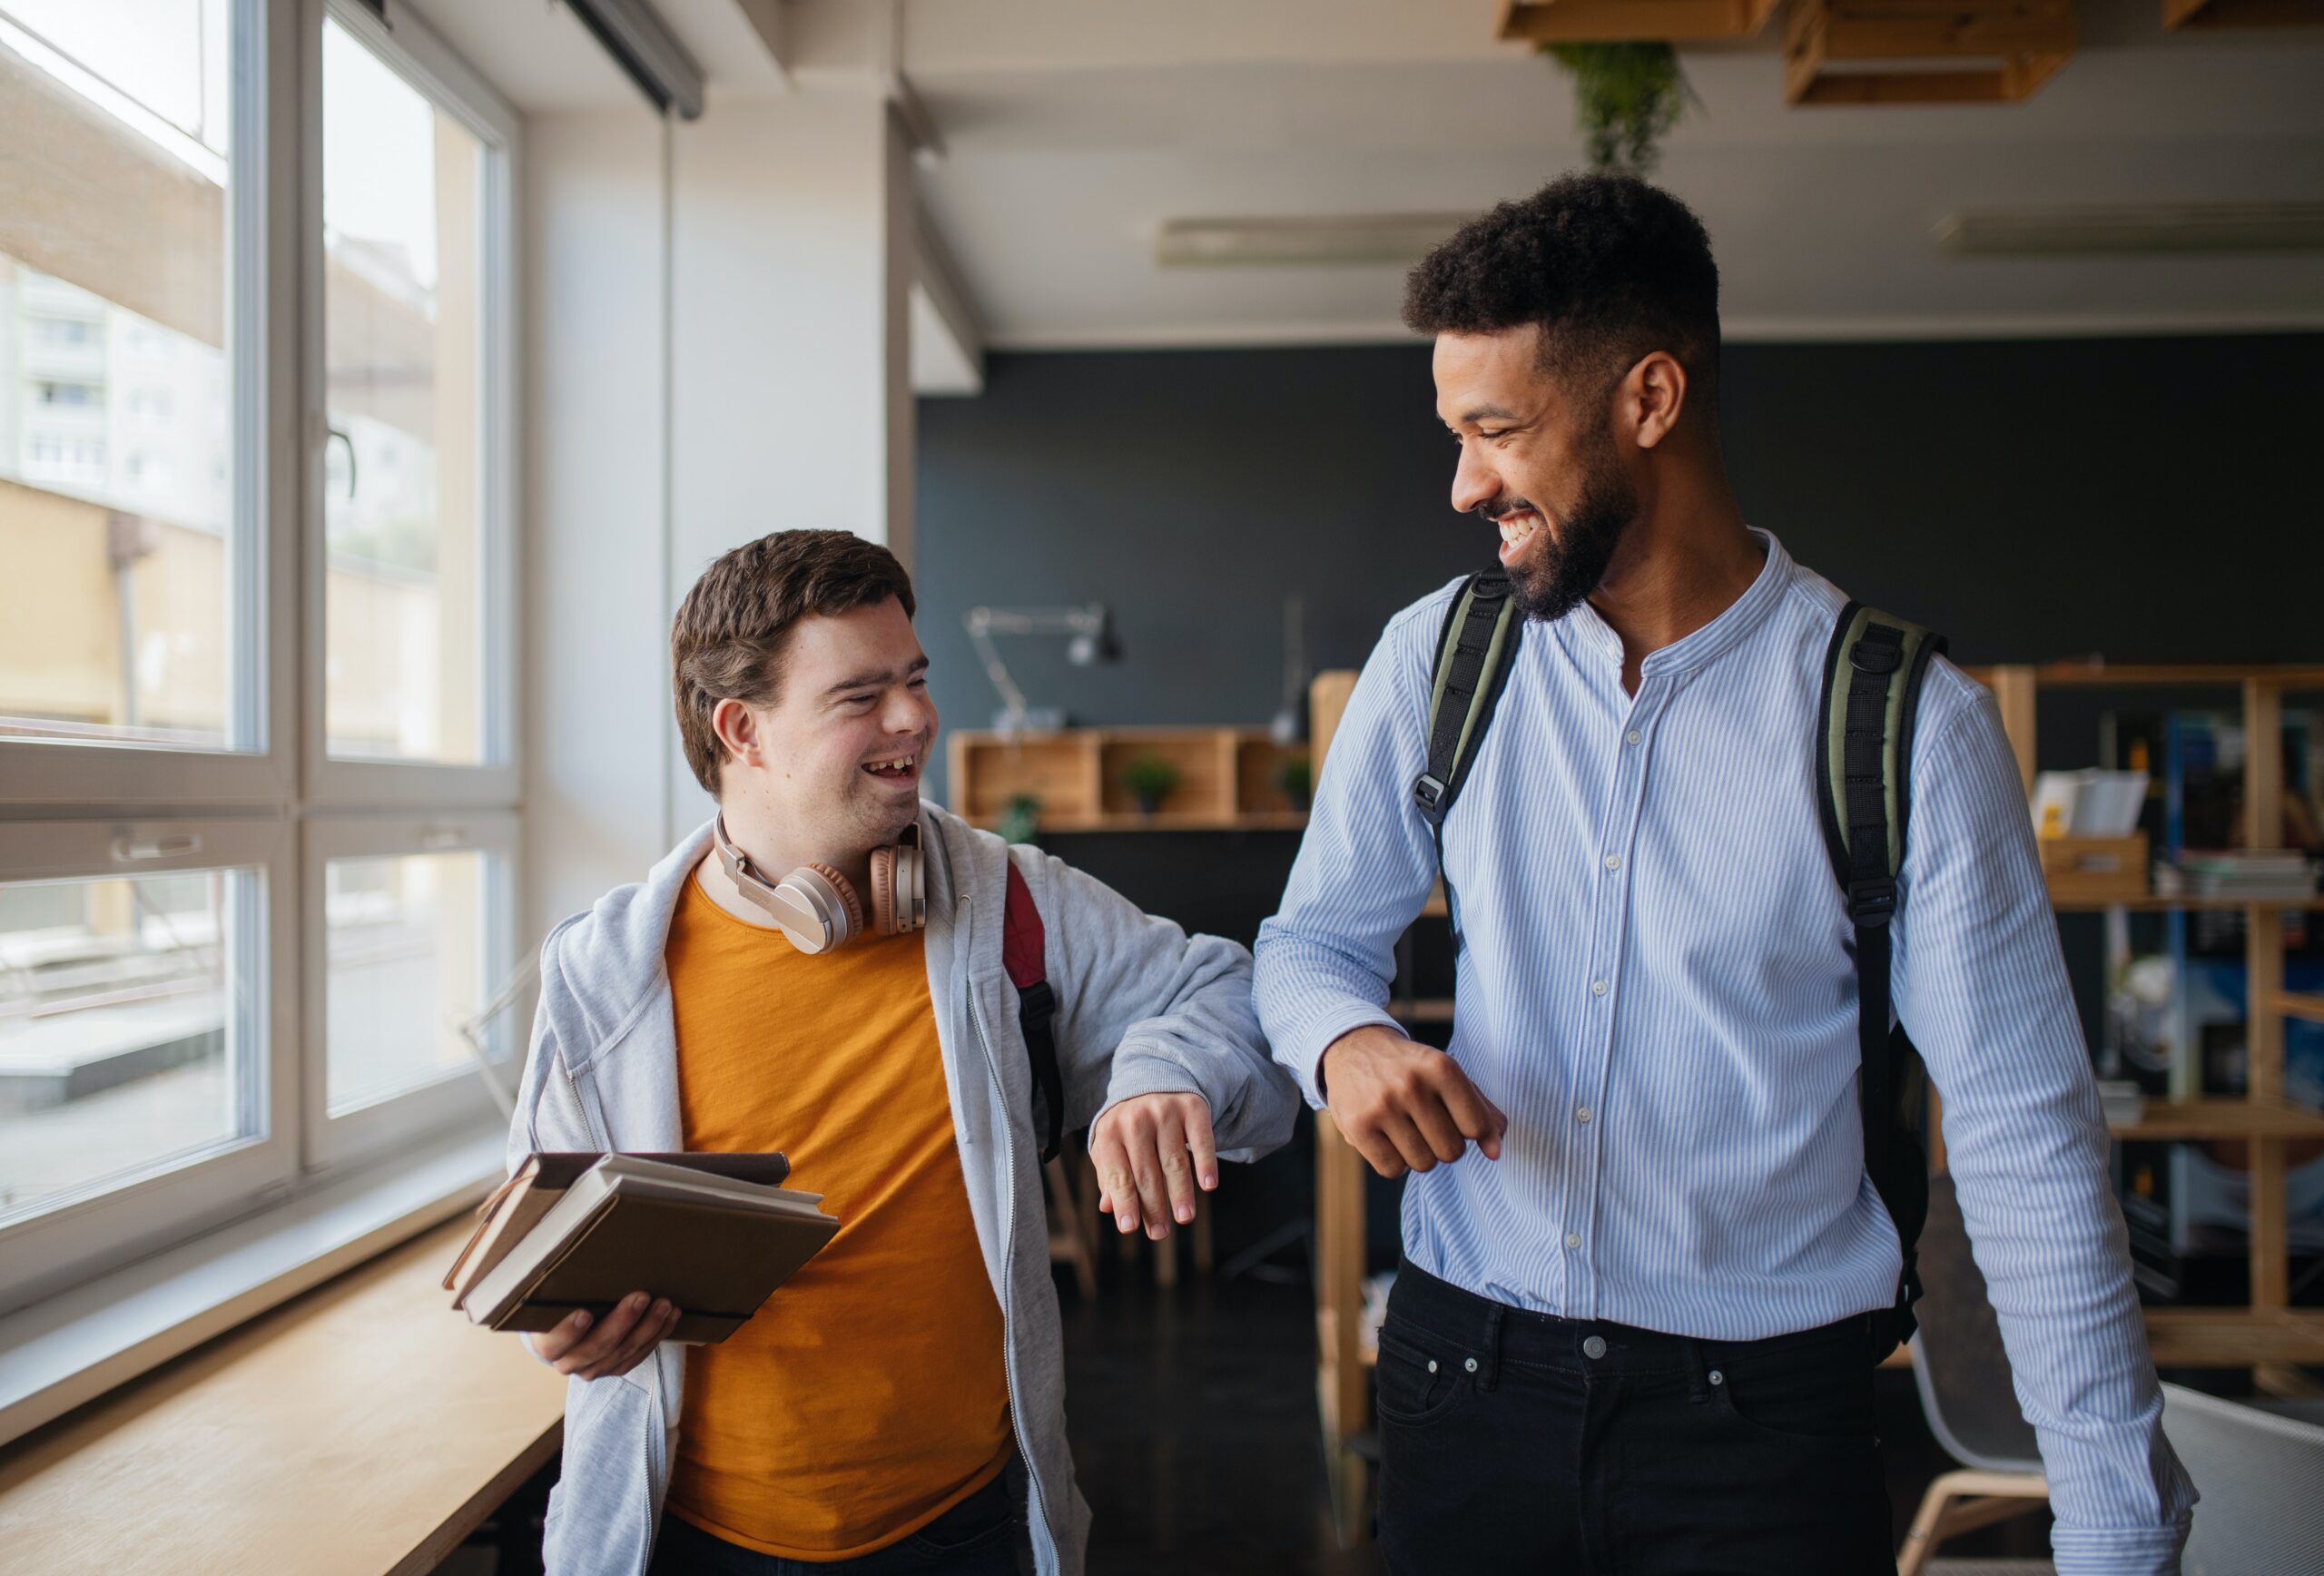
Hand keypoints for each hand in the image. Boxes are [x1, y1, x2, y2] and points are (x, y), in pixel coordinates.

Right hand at [528, 1291, 678, 1378]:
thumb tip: (581, 1252)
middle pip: (597, 1347)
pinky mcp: (616, 1368)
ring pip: (623, 1353)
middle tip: (641, 1297)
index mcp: (548, 1345)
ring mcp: (594, 1368)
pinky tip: (671, 1316)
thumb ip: (563, 1286)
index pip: (554, 1344)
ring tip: (665, 1305)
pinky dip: (657, 1335)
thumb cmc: (562, 1302)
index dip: (568, 1332)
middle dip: (622, 1322)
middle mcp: (569, 1362)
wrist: (568, 1325)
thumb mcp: (557, 1295)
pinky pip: (639, 1355)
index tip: (585, 1313)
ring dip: (648, 1328)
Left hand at [1089, 1091, 1217, 1239]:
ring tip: (1184, 1218)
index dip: (1124, 1203)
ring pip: (1174, 1161)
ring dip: (1180, 1193)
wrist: (1154, 1076)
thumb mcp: (1112, 1144)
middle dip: (1154, 1207)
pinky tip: (1208, 1186)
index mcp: (1110, 1132)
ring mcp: (1165, 1112)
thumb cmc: (1129, 1124)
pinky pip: (1202, 1139)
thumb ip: (1110, 1176)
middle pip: (1146, 1173)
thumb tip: (1108, 1208)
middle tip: (1160, 1232)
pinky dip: (1206, 1163)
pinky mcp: (1192, 1107)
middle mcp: (1136, 1120)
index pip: (1118, 1175)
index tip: (1130, 1228)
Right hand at [1320, 1025, 1505, 1178]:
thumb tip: (1496, 1152)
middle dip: (1444, 1144)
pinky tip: (1386, 1138)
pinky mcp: (1357, 1125)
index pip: (1476, 1126)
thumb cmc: (1411, 1069)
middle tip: (1426, 1123)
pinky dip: (1393, 1161)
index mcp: (1441, 1067)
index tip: (1454, 1117)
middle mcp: (1411, 1084)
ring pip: (1423, 1163)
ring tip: (1406, 1130)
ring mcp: (1382, 1106)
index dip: (1469, 1130)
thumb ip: (1481, 1111)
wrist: (1353, 1047)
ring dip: (1419, 1155)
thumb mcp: (1449, 1076)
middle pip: (1451, 1151)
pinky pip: (1392, 1170)